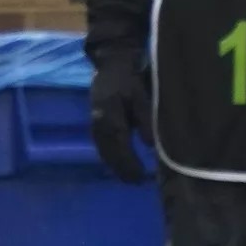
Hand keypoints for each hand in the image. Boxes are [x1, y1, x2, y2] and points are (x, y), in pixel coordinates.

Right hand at [90, 60, 151, 183]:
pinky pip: (101, 144)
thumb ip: (146, 119)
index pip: (120, 147)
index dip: (130, 164)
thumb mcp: (142, 95)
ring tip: (128, 178)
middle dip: (121, 169)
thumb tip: (151, 145)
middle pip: (109, 153)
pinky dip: (109, 156)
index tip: (141, 178)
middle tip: (136, 183)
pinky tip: (116, 162)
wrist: (111, 62)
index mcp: (110, 117)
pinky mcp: (95, 121)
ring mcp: (94, 122)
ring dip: (114, 165)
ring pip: (103, 150)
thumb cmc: (130, 78)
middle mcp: (98, 123)